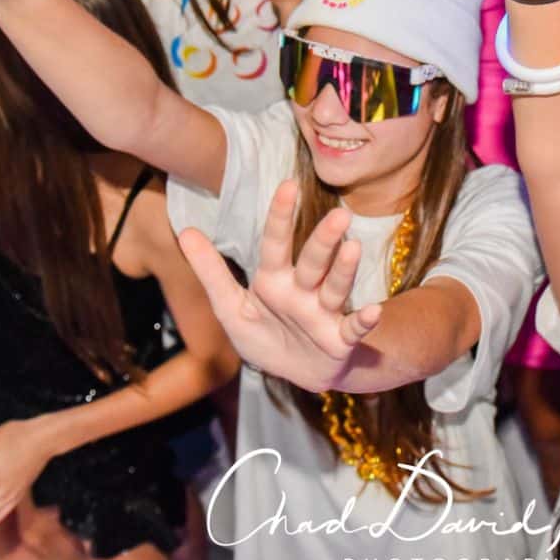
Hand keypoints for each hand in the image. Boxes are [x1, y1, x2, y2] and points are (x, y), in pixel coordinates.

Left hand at [174, 180, 381, 391]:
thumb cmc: (265, 335)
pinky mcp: (339, 340)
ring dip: (344, 270)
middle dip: (324, 240)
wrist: (297, 374)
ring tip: (353, 247)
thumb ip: (210, 271)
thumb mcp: (230, 307)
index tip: (288, 185)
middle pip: (312, 261)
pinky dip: (364, 321)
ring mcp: (324, 314)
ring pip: (335, 288)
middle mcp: (303, 291)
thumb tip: (186, 230)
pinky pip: (353, 329)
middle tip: (339, 215)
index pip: (276, 243)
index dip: (280, 216)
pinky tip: (374, 311)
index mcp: (274, 280)